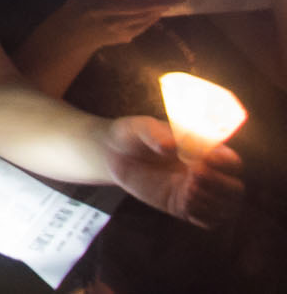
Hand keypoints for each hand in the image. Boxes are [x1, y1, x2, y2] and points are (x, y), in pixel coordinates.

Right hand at [33, 0, 181, 62]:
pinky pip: (140, 27)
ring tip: (171, 3)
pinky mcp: (121, 37)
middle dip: (160, 2)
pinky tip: (157, 14)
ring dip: (158, 11)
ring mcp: (115, 28)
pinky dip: (151, 20)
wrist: (71, 33)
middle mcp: (107, 13)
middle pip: (139, 7)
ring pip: (142, 18)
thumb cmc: (79, 6)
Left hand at [103, 114, 240, 222]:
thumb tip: (170, 146)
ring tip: (187, 189)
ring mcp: (197, 192)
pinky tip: (185, 205)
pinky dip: (203, 217)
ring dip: (212, 202)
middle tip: (193, 175)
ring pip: (226, 208)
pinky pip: (208, 222)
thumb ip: (154, 134)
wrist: (115, 155)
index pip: (232, 162)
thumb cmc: (133, 135)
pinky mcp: (184, 208)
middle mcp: (207, 173)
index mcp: (205, 151)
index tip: (205, 160)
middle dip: (220, 185)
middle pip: (235, 188)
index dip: (225, 164)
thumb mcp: (139, 128)